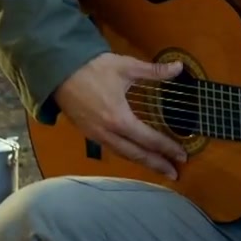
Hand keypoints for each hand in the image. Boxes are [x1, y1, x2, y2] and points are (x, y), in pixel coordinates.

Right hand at [54, 53, 187, 179]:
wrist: (59, 70)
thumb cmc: (93, 67)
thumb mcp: (126, 66)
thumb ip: (154, 71)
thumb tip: (179, 67)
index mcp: (120, 119)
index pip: (149, 139)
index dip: (167, 148)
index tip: (182, 156)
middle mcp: (108, 133)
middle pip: (136, 154)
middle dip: (157, 164)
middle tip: (175, 174)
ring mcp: (96, 136)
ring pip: (123, 155)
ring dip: (142, 162)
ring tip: (159, 168)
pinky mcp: (88, 133)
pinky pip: (112, 149)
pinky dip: (127, 155)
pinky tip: (135, 154)